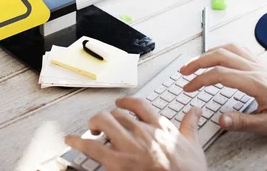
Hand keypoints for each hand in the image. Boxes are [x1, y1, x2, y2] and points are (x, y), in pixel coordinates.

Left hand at [64, 97, 206, 170]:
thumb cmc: (188, 170)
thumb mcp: (193, 145)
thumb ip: (190, 125)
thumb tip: (195, 110)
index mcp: (159, 126)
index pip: (139, 104)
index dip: (126, 102)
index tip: (121, 103)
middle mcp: (142, 131)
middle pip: (117, 113)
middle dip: (108, 117)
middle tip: (104, 124)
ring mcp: (129, 146)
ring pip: (104, 122)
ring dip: (94, 124)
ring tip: (91, 130)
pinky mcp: (117, 162)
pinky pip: (92, 147)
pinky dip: (78, 142)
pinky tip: (71, 140)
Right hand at [179, 44, 266, 137]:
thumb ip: (243, 121)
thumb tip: (221, 119)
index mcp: (254, 82)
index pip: (219, 74)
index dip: (199, 80)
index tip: (188, 87)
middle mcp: (255, 69)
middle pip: (220, 55)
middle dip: (198, 61)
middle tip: (184, 71)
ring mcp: (259, 65)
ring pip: (229, 49)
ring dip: (209, 53)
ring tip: (197, 62)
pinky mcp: (262, 66)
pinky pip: (239, 50)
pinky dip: (224, 50)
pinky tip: (221, 56)